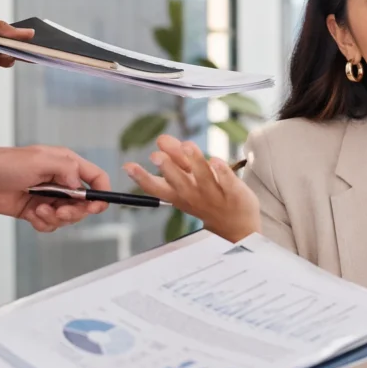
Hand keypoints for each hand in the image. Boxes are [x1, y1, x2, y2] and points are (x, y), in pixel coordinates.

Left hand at [0, 142, 110, 231]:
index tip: (97, 205)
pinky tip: (31, 214)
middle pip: (85, 204)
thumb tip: (79, 186)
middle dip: (75, 211)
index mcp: (67, 166)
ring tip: (39, 210)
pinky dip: (43, 223)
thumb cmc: (6, 163)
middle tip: (61, 210)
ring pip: (68, 217)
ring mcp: (49, 198)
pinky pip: (50, 224)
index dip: (102, 192)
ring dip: (55, 218)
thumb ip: (66, 169)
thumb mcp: (41, 160)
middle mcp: (62, 182)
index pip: (96, 178)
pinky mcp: (36, 210)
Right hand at [124, 135, 259, 242]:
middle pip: (180, 183)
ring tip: (186, 146)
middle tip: (157, 156)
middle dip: (168, 169)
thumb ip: (177, 161)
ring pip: (204, 179)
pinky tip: (215, 160)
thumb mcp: (188, 184)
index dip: (142, 178)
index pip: (157, 188)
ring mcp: (216, 196)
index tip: (129, 166)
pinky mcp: (235, 194)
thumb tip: (162, 140)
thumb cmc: (208, 200)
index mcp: (180, 196)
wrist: (238, 227)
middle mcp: (195, 197)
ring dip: (195, 162)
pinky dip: (223, 173)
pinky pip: (229, 183)